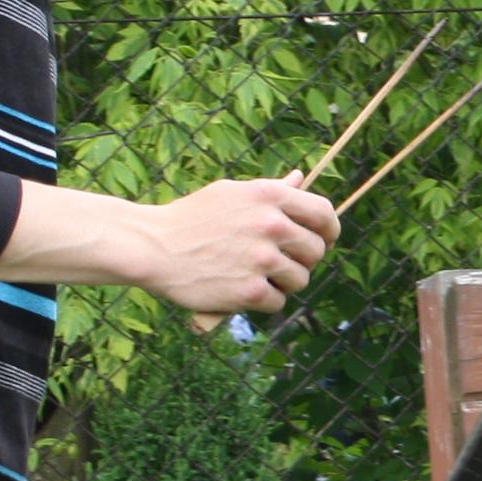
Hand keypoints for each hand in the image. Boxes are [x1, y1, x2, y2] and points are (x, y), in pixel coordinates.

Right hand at [133, 176, 338, 316]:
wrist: (152, 246)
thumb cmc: (192, 218)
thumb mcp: (231, 193)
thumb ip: (271, 190)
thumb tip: (301, 178)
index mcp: (270, 196)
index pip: (324, 214)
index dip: (329, 230)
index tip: (324, 239)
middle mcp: (272, 225)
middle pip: (316, 251)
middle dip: (303, 260)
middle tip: (279, 263)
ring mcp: (262, 259)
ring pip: (300, 279)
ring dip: (283, 283)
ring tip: (256, 276)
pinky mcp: (250, 291)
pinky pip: (278, 302)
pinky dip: (263, 301)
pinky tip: (242, 290)